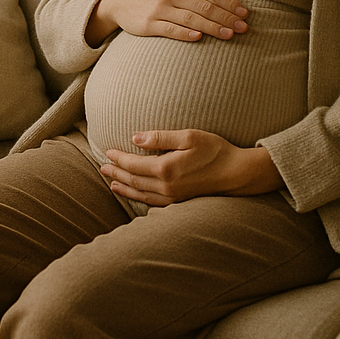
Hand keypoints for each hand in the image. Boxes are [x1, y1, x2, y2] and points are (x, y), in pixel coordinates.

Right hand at [85, 0, 247, 46]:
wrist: (123, 2)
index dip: (230, 4)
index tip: (245, 14)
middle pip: (204, 6)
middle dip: (226, 17)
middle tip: (244, 28)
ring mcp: (160, 8)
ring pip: (191, 18)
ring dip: (212, 26)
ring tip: (229, 35)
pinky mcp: (149, 23)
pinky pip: (170, 29)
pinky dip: (185, 32)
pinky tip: (198, 37)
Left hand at [100, 129, 283, 205]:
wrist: (236, 173)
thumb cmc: (214, 150)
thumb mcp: (188, 136)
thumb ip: (160, 138)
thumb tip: (135, 138)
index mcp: (166, 169)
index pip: (134, 164)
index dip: (119, 158)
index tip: (108, 152)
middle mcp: (166, 186)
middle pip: (134, 180)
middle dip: (116, 174)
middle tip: (102, 168)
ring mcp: (173, 197)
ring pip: (141, 193)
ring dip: (124, 187)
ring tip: (111, 183)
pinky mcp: (179, 202)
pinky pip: (152, 202)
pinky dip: (139, 198)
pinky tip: (135, 194)